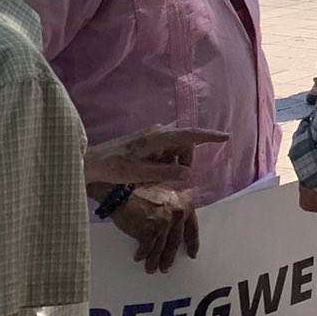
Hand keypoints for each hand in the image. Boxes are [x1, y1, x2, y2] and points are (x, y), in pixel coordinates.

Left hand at [84, 127, 228, 189]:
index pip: (190, 135)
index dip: (209, 136)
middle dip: (180, 165)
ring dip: (168, 167)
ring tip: (149, 181)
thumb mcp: (142, 174)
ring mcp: (152, 137)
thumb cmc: (115, 167)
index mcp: (160, 137)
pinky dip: (160, 165)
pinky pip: (163, 154)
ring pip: (173, 152)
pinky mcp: (146, 142)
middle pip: (183, 147)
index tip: (226, 137)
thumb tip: (190, 174)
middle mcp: (159, 133)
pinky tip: (144, 176)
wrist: (90, 162)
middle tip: (167, 182)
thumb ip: (168, 173)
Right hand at [109, 185, 199, 272]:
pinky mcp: (149, 232)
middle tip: (166, 267)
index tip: (192, 253)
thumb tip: (175, 229)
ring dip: (155, 260)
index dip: (192, 244)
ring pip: (161, 249)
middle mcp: (177, 215)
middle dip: (169, 257)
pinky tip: (139, 258)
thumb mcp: (167, 197)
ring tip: (152, 268)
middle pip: (175, 242)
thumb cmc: (142, 193)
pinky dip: (142, 255)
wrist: (123, 192)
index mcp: (185, 205)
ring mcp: (164, 224)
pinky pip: (146, 249)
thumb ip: (174, 210)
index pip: (192, 229)